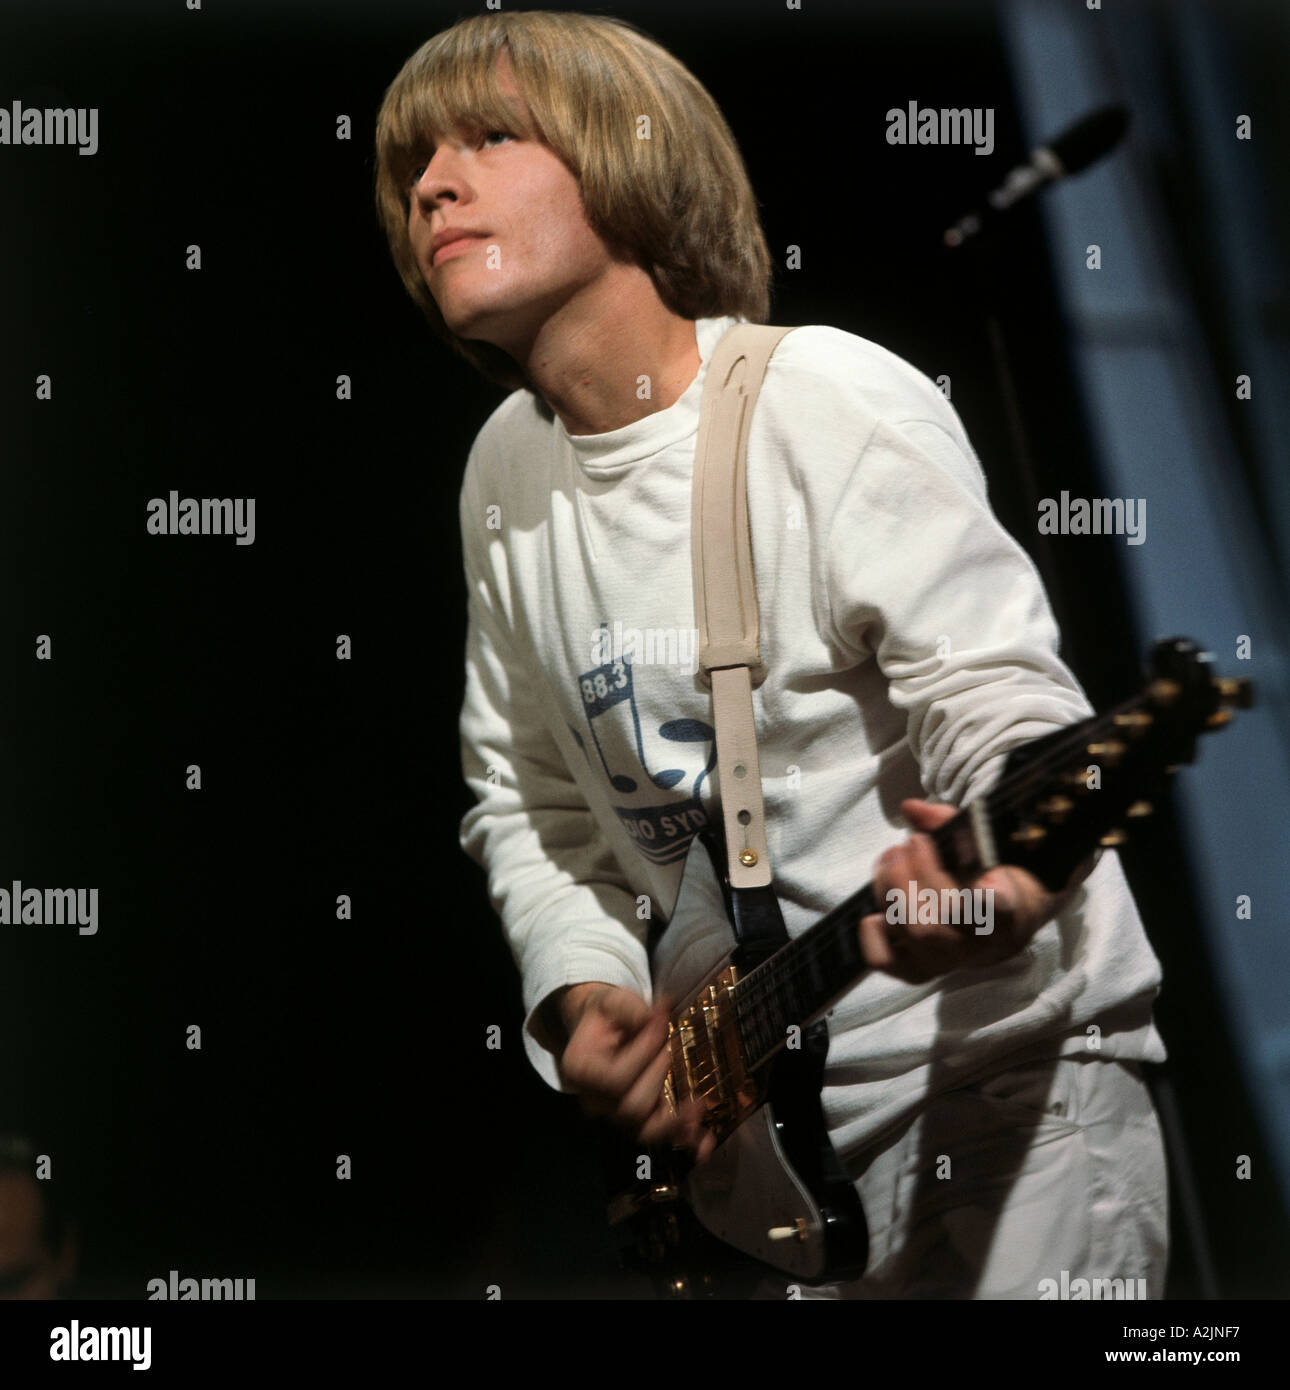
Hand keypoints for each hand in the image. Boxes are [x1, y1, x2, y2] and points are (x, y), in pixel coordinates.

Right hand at [553, 983, 715, 1163]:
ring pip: (646, 1131)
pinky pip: (660, 1135)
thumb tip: (658, 1014)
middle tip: (671, 1044)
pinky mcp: (639, 1119)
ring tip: (700, 1104)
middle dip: (660, 1074)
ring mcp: (616, 1114)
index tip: (660, 1021)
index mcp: (580, 1071)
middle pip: (632, 1107)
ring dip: (677, 1120)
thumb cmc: (608, 1013)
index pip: (615, 1078)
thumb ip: (631, 1009)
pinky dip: (685, 1138)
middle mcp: (594, 1101)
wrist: (604, 1026)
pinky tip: (705, 1143)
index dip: (643, 1052)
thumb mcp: (613, 1001)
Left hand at [857, 798, 1093, 984]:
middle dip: (909, 875)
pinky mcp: (915, 972)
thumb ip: (948, 824)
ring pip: (908, 931)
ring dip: (888, 886)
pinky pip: (883, 959)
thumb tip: (911, 808)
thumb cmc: (983, 879)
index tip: (986, 881)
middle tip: (906, 844)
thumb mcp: (979, 849)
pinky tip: (879, 910)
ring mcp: (944, 962)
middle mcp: (974, 945)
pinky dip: (872, 931)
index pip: (997, 911)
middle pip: (931, 922)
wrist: (993, 932)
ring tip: (891, 858)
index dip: (989, 899)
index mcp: (1003, 912)